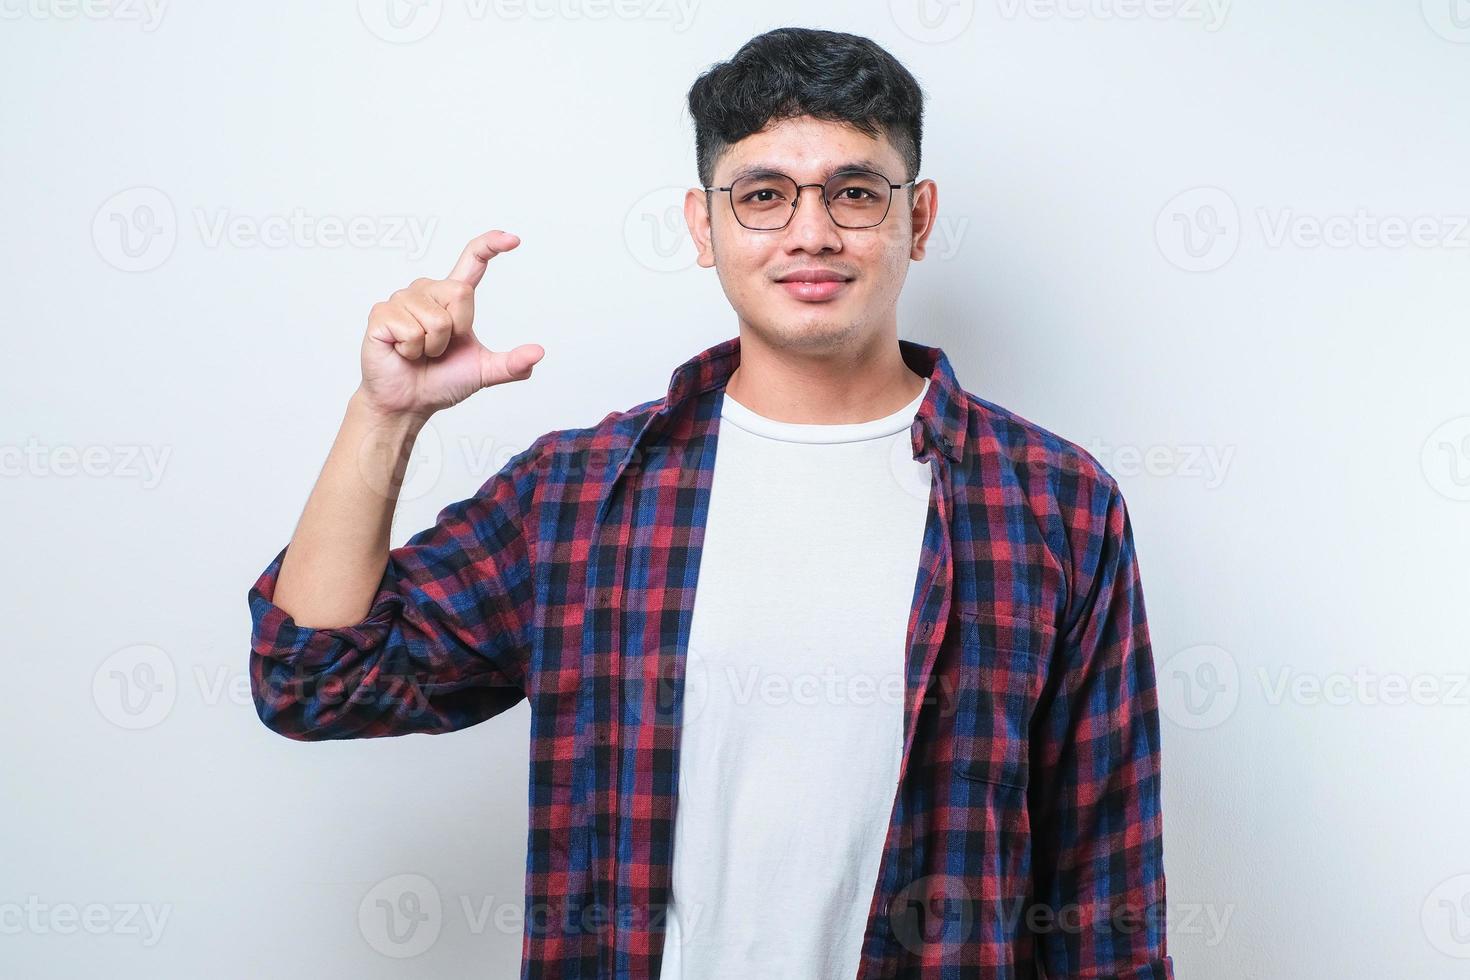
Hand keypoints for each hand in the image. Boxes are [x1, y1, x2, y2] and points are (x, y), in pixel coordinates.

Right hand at [356, 230, 543, 417]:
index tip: (513, 239)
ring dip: (432, 346)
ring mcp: (402, 299)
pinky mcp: (381, 313)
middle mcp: (427, 290)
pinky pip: (410, 330)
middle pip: (460, 293)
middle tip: (439, 348)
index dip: (490, 246)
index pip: (473, 262)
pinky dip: (411, 350)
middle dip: (456, 330)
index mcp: (452, 298)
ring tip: (419, 351)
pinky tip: (402, 352)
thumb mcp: (483, 372)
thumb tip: (539, 353)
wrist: (409, 402)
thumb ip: (512, 363)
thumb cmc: (441, 381)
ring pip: (436, 318)